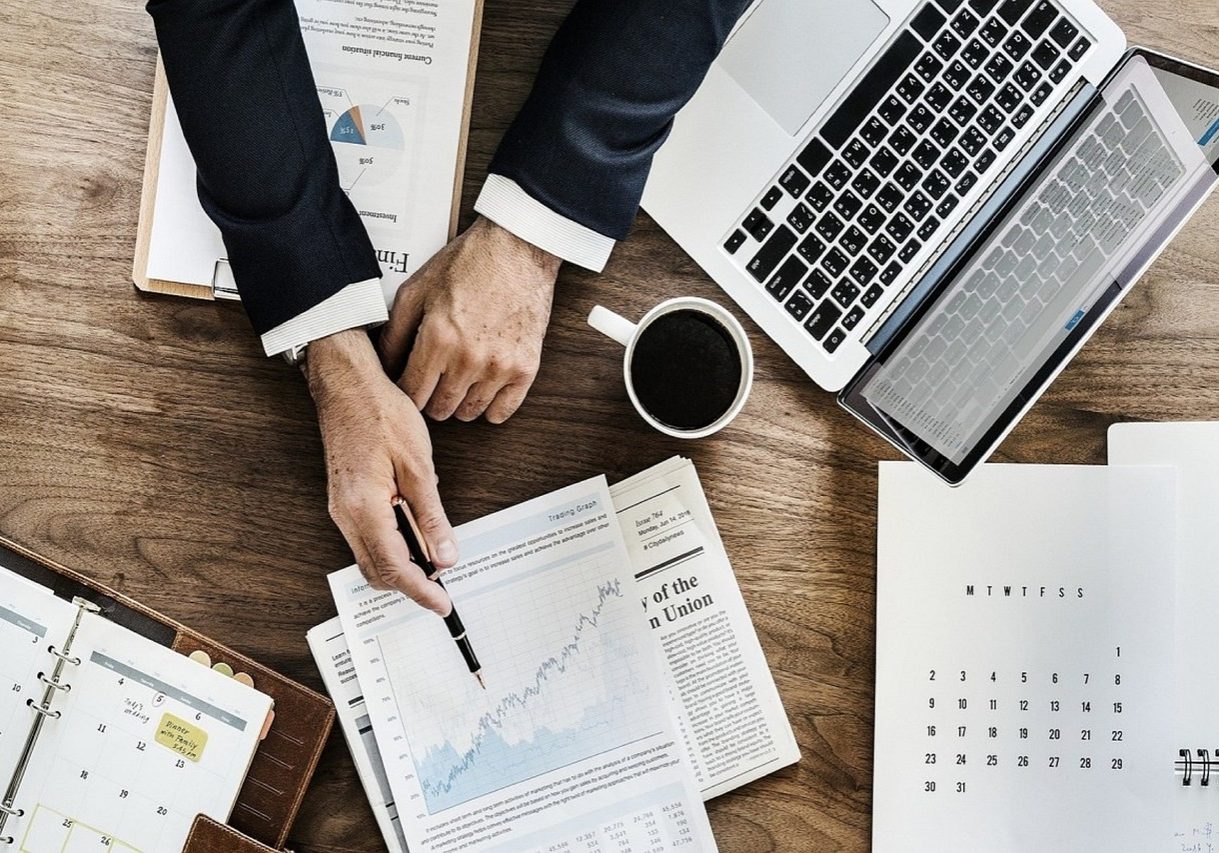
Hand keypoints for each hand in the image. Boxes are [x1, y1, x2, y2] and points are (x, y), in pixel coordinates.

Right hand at [305, 329, 456, 613]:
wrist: (348, 385)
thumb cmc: (381, 414)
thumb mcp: (419, 466)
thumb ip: (431, 516)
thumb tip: (445, 555)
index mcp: (364, 508)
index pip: (394, 567)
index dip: (421, 591)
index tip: (442, 604)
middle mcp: (346, 514)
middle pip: (377, 571)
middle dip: (410, 585)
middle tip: (442, 587)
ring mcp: (341, 508)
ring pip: (370, 557)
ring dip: (401, 566)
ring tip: (434, 559)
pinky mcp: (345, 500)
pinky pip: (366, 538)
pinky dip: (392, 547)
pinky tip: (414, 534)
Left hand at [378, 216, 560, 422]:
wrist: (518, 249)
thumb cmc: (469, 263)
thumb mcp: (417, 290)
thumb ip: (395, 333)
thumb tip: (383, 365)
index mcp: (437, 338)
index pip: (412, 393)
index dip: (405, 392)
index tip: (409, 384)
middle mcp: (468, 358)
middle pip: (439, 409)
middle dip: (430, 399)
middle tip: (433, 381)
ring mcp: (499, 366)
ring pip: (468, 413)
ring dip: (459, 402)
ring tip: (458, 381)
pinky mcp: (525, 368)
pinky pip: (502, 412)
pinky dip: (489, 406)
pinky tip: (483, 388)